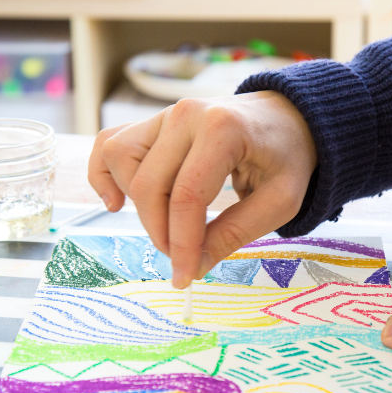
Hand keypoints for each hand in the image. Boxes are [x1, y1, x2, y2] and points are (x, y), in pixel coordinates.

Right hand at [88, 91, 317, 287]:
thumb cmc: (288, 158)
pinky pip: (110, 145)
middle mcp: (186, 114)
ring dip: (135, 206)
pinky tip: (117, 203)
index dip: (181, 244)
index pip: (186, 197)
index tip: (184, 278)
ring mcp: (165, 114)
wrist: (287, 118)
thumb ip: (235, 233)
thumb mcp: (279, 201)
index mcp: (223, 129)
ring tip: (167, 227)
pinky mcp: (153, 122)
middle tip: (184, 258)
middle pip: (149, 185)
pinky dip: (104, 175)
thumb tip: (193, 267)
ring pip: (121, 162)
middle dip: (161, 233)